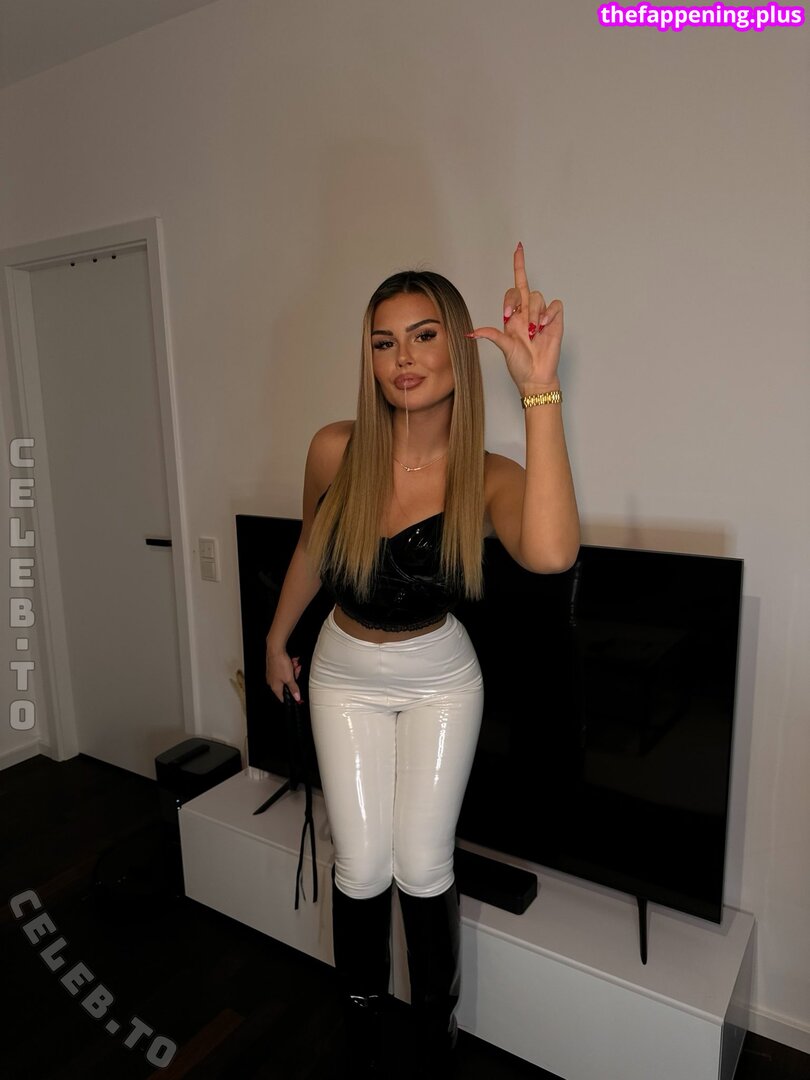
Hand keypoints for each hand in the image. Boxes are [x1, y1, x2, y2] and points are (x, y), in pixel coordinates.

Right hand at [265, 644, 301, 703]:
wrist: (275, 649)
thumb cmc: (280, 663)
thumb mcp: (289, 678)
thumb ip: (293, 689)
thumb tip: (297, 698)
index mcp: (275, 687)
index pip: (283, 697)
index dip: (291, 697)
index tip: (298, 695)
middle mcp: (272, 682)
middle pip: (287, 685)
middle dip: (294, 678)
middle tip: (296, 671)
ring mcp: (273, 674)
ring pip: (287, 676)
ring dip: (293, 671)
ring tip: (294, 664)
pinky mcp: (275, 668)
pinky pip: (284, 670)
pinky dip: (289, 667)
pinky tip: (292, 662)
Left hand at [468, 243, 563, 391]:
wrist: (535, 376)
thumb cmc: (519, 364)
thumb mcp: (503, 347)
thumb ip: (491, 335)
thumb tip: (471, 333)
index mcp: (513, 316)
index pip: (515, 286)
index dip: (518, 266)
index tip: (518, 248)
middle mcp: (527, 313)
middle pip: (524, 289)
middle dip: (517, 303)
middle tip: (513, 320)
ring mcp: (541, 316)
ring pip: (537, 297)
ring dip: (532, 314)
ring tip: (532, 333)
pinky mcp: (555, 321)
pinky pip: (554, 305)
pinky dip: (548, 313)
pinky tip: (542, 326)